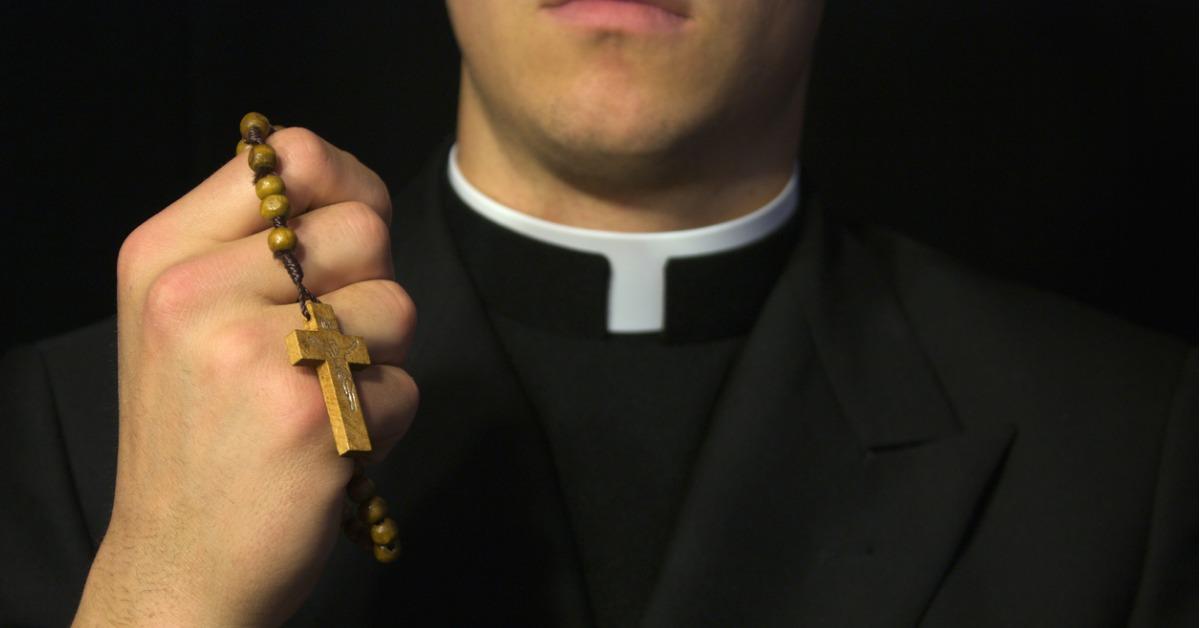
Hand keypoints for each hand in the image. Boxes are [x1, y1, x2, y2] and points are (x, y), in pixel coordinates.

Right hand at [73, 128, 417, 625]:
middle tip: (324, 346)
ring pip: (396, 306)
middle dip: (370, 287)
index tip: (351, 231)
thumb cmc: (199, 436)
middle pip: (364, 230)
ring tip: (319, 400)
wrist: (178, 566)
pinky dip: (384, 421)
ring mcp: (253, 354)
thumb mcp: (183, 319)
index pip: (291, 155)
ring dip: (379, 359)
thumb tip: (349, 186)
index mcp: (163, 254)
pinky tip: (327, 448)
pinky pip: (404, 384)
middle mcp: (197, 293)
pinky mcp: (311, 417)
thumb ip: (251, 245)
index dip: (348, 185)